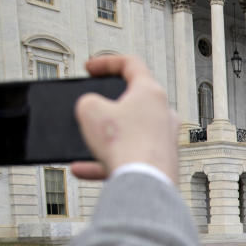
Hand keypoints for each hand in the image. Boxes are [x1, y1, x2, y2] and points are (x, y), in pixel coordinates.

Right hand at [72, 55, 178, 181]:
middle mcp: (163, 114)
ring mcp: (163, 140)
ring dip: (104, 138)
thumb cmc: (127, 145)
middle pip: (133, 101)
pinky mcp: (160, 163)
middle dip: (109, 105)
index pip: (131, 64)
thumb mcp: (90, 110)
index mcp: (151, 93)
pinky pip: (128, 158)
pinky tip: (82, 169)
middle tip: (93, 108)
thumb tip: (92, 109)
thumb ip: (88, 101)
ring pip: (129, 133)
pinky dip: (105, 162)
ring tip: (84, 142)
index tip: (90, 68)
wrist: (146, 184)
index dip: (106, 62)